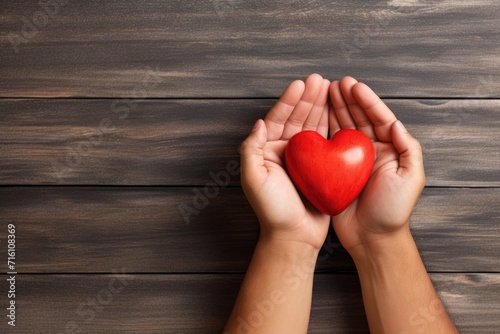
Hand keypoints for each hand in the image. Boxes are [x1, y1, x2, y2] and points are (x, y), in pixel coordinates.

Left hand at [240, 74, 330, 249]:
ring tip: (330, 88)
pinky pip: (326, 141)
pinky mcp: (320, 167)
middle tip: (320, 80)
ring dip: (320, 107)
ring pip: (312, 126)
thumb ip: (251, 149)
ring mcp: (303, 159)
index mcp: (267, 151)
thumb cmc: (273, 210)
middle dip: (308, 98)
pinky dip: (331, 125)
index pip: (277, 119)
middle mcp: (284, 151)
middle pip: (296, 118)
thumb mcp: (254, 179)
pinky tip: (339, 112)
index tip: (300, 83)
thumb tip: (258, 122)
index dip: (289, 100)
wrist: (294, 236)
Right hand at [328, 77, 424, 256]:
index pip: (379, 118)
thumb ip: (408, 149)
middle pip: (359, 118)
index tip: (353, 86)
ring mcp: (351, 160)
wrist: (372, 237)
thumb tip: (396, 123)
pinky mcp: (335, 170)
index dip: (366, 101)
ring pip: (343, 127)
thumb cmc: (393, 211)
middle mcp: (371, 151)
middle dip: (348, 99)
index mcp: (390, 149)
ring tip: (325, 91)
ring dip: (335, 109)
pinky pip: (329, 145)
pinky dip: (323, 129)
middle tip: (335, 83)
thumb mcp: (410, 179)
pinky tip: (316, 117)